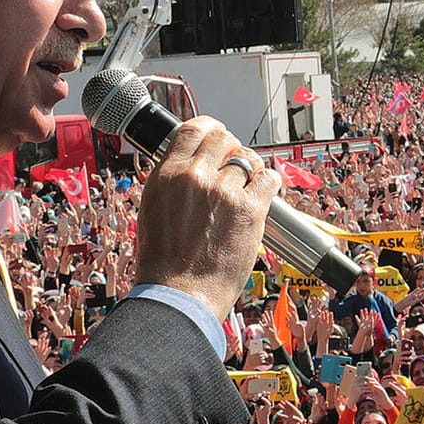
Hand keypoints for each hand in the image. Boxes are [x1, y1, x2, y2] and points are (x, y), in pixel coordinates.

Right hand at [131, 122, 278, 317]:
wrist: (179, 294)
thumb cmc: (163, 262)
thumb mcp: (153, 208)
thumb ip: (173, 181)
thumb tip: (192, 164)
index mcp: (167, 174)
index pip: (194, 129)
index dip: (210, 129)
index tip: (217, 136)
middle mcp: (195, 177)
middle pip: (224, 138)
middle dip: (232, 148)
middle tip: (235, 165)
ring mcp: (223, 192)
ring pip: (248, 159)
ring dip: (251, 171)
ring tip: (248, 188)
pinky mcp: (249, 209)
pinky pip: (270, 179)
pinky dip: (270, 184)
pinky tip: (264, 195)